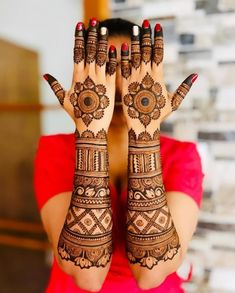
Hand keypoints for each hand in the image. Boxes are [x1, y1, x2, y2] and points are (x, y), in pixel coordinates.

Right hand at [43, 18, 116, 133]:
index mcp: (76, 77)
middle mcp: (88, 75)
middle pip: (89, 50)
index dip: (79, 38)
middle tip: (94, 22)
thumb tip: (45, 75)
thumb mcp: (63, 100)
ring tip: (103, 29)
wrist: (91, 128)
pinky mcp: (110, 86)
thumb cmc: (77, 115)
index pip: (77, 52)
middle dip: (91, 35)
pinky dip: (113, 58)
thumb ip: (55, 86)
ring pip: (101, 56)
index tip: (80, 26)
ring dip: (102, 41)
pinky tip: (115, 47)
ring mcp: (99, 80)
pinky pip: (112, 69)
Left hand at [121, 20, 197, 134]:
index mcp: (158, 76)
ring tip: (134, 29)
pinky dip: (122, 57)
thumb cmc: (159, 116)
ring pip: (134, 56)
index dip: (158, 39)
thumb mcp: (174, 102)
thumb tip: (195, 75)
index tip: (157, 27)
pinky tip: (121, 47)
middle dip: (146, 35)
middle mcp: (146, 75)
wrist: (142, 126)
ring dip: (134, 41)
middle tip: (145, 23)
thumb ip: (184, 88)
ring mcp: (134, 79)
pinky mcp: (124, 85)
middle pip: (146, 50)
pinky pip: (122, 68)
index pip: (159, 52)